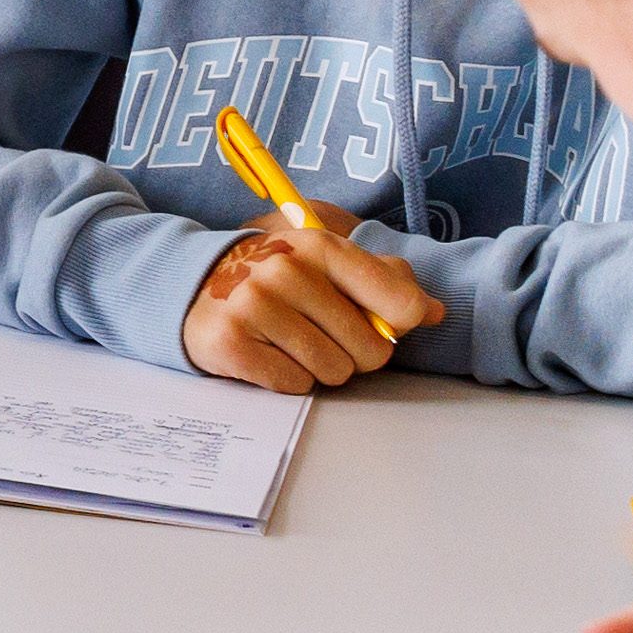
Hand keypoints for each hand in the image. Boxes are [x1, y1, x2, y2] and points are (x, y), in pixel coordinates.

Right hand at [180, 214, 438, 394]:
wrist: (197, 286)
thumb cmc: (279, 278)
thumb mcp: (329, 263)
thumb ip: (386, 282)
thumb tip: (434, 311)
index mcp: (321, 247)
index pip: (401, 303)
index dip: (397, 326)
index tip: (377, 322)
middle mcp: (286, 270)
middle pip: (370, 351)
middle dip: (354, 354)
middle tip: (322, 334)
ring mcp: (254, 306)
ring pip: (332, 372)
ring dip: (319, 368)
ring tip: (292, 342)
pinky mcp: (230, 343)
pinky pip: (294, 385)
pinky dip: (287, 378)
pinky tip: (268, 353)